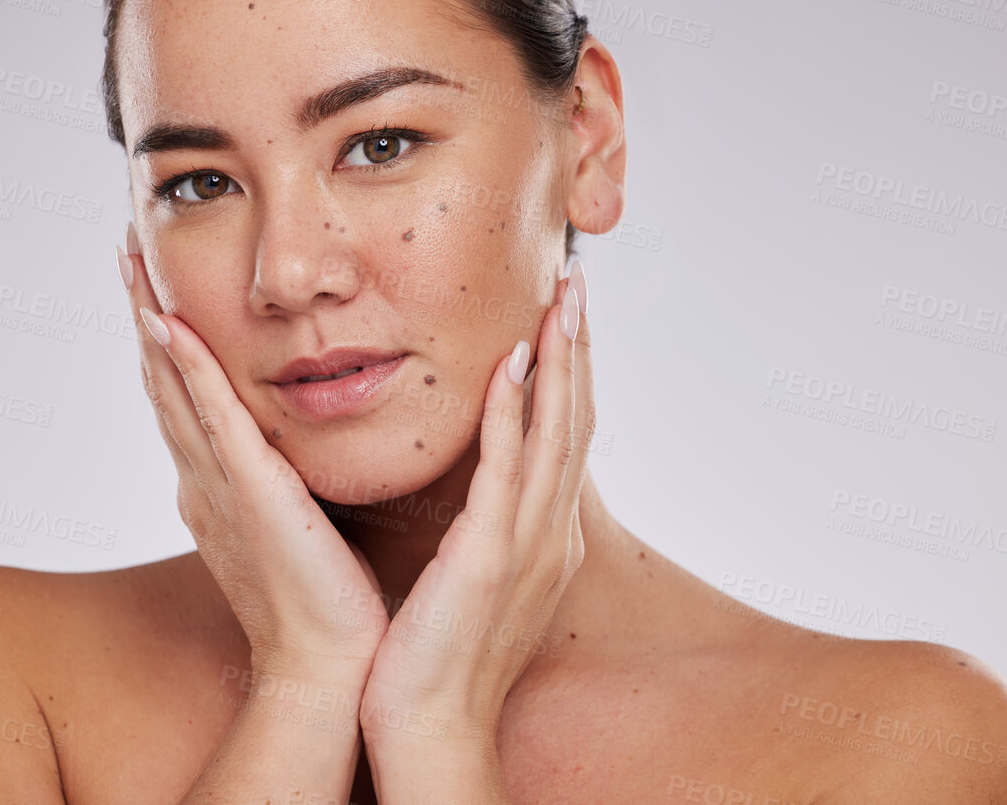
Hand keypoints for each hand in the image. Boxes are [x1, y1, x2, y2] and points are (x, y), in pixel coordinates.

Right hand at [120, 224, 388, 685]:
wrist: (327, 668)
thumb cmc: (328, 608)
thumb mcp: (303, 528)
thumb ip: (294, 487)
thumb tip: (301, 461)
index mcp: (218, 489)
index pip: (184, 399)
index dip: (164, 341)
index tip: (153, 286)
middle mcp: (204, 480)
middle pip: (162, 381)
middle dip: (142, 313)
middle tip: (124, 251)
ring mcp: (219, 483)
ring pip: (174, 387)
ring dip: (150, 322)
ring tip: (132, 265)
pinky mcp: (247, 491)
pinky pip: (210, 418)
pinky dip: (187, 369)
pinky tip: (170, 325)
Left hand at [359, 262, 593, 747]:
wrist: (429, 727)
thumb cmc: (436, 658)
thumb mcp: (471, 578)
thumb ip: (482, 525)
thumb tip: (477, 487)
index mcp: (541, 537)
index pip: (564, 434)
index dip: (569, 369)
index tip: (564, 310)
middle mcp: (548, 534)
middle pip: (575, 419)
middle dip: (577, 346)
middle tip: (577, 278)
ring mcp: (526, 545)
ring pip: (556, 433)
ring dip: (560, 361)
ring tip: (561, 298)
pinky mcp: (489, 559)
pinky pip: (507, 471)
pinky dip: (515, 414)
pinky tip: (511, 365)